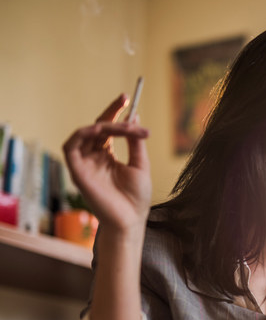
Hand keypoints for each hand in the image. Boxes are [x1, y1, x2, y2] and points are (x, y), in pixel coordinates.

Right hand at [62, 94, 150, 234]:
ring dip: (105, 125)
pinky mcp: (77, 171)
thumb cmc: (136, 197)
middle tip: (125, 100)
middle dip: (111, 112)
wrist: (131, 220)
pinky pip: (71, 146)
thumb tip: (135, 117)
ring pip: (87, 134)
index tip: (127, 99)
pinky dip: (83, 134)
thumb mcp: (141, 164)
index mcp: (107, 156)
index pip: (108, 129)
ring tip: (124, 127)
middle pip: (97, 128)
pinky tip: (100, 130)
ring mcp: (85, 164)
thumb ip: (136, 142)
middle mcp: (94, 157)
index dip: (115, 113)